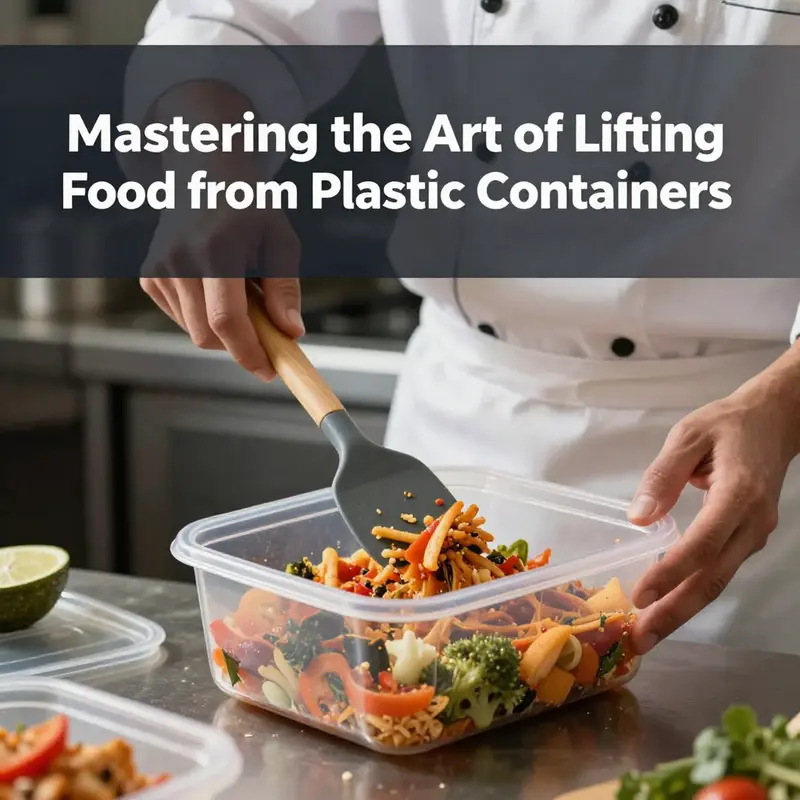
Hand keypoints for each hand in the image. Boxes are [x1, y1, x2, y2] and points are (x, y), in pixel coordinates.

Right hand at [140, 206, 303, 381]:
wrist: (204, 171)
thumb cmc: (250, 204)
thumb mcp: (280, 240)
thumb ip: (285, 289)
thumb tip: (292, 332)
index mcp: (216, 249)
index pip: (226, 319)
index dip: (248, 352)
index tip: (269, 369)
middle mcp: (179, 260)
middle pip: (208, 334)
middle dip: (241, 345)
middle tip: (269, 333)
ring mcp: (158, 269)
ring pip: (196, 331)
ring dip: (226, 329)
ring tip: (243, 291)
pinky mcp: (149, 277)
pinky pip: (184, 319)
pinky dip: (207, 317)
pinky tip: (219, 287)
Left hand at [627, 347, 799, 654]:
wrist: (775, 421)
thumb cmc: (727, 425)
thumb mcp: (689, 435)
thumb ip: (662, 476)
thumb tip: (639, 517)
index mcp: (739, 493)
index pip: (703, 542)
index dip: (672, 571)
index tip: (640, 595)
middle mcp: (751, 523)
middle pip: (713, 576)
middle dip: (675, 611)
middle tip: (641, 639)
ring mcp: (754, 534)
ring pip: (718, 580)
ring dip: (682, 609)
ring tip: (647, 633)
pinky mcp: (747, 538)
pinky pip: (719, 570)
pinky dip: (692, 592)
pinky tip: (666, 605)